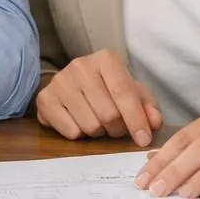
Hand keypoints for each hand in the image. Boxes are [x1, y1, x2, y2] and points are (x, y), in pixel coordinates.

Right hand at [36, 50, 163, 145]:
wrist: (73, 83)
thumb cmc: (108, 88)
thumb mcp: (132, 92)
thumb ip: (147, 106)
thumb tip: (154, 122)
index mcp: (106, 59)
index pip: (124, 92)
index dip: (136, 119)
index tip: (143, 140)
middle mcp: (80, 66)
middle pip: (108, 114)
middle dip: (118, 129)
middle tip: (117, 127)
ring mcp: (60, 82)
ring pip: (90, 126)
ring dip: (99, 132)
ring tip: (97, 121)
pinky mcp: (45, 99)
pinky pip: (71, 132)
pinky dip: (80, 134)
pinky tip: (79, 121)